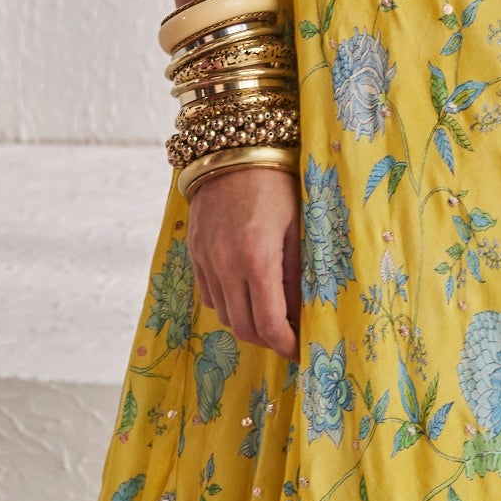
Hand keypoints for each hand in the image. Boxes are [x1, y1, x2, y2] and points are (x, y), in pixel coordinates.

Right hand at [185, 164, 300, 359]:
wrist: (235, 149)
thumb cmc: (278, 184)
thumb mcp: (299, 228)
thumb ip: (299, 274)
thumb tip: (304, 314)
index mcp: (257, 259)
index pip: (268, 324)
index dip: (286, 344)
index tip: (301, 350)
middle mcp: (225, 264)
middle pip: (243, 327)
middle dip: (268, 340)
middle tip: (289, 339)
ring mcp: (206, 260)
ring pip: (224, 314)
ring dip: (248, 325)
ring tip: (271, 318)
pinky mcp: (195, 253)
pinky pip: (210, 295)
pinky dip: (229, 305)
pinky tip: (248, 295)